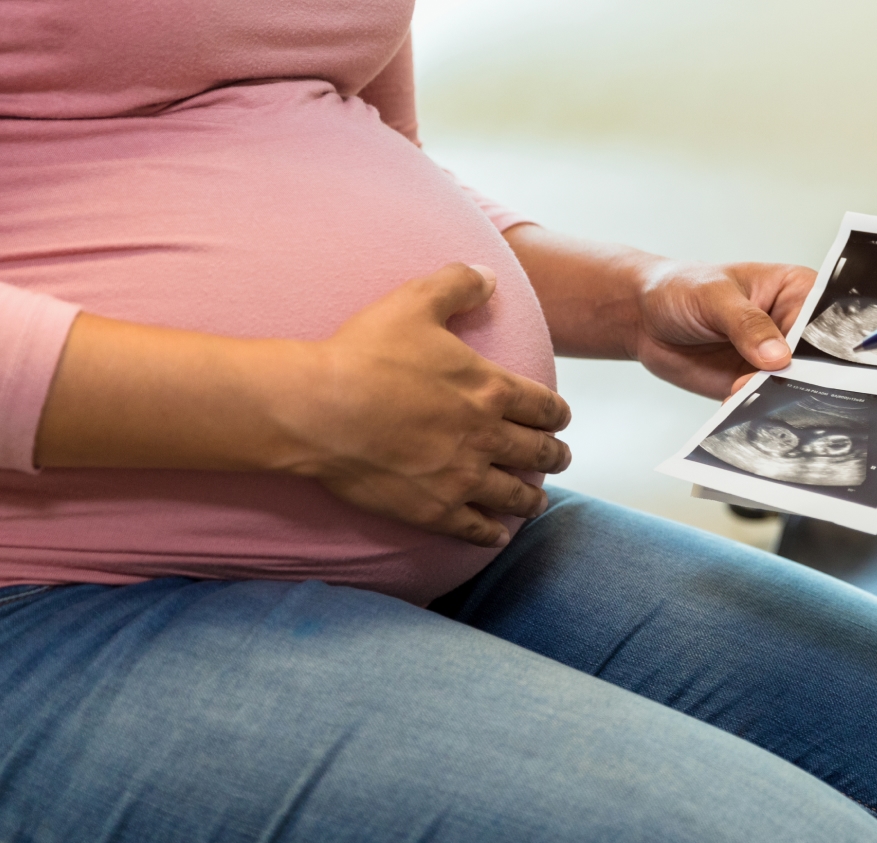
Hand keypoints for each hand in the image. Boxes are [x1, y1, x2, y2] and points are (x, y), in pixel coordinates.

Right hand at [277, 263, 571, 546]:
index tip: (559, 420)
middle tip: (559, 458)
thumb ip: (457, 285)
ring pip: (516, 495)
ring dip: (531, 498)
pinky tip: (497, 534)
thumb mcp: (414, 301)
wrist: (318, 409)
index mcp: (491, 390)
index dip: (557, 414)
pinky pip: (476, 529)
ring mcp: (463, 478)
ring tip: (536, 500)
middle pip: (540, 452)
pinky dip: (492, 532)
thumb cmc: (364, 353)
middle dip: (554, 455)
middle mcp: (487, 437)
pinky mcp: (435, 509)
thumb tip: (488, 275)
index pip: (546, 408)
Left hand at [629, 260, 815, 396]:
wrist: (644, 318)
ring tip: (746, 390)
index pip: (823, 318)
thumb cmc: (681, 288)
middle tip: (779, 382)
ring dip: (775, 395)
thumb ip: (747, 324)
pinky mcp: (754, 384)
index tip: (812, 359)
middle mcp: (792, 326)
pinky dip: (755, 408)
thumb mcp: (714, 296)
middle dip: (801, 375)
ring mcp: (775, 359)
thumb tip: (776, 355)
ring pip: (792, 385)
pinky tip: (738, 403)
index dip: (826, 340)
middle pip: (815, 358)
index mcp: (796, 291)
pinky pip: (764, 402)